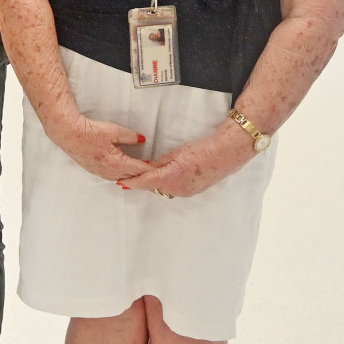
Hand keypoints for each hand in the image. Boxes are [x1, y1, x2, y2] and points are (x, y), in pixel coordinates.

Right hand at [43, 113, 152, 181]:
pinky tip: (122, 171)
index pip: (138, 169)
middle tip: (152, 173)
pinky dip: (120, 175)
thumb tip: (142, 140)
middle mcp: (108, 171)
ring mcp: (100, 172)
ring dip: (130, 176)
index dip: (149, 169)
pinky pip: (111, 177)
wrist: (68, 133)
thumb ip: (131, 137)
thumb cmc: (88, 132)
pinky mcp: (94, 170)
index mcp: (115, 163)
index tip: (158, 169)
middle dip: (142, 175)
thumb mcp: (114, 131)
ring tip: (140, 173)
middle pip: (130, 177)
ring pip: (120, 179)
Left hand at [119, 125, 255, 198]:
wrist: (223, 156)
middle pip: (153, 187)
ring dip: (156, 183)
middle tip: (132, 176)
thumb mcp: (175, 153)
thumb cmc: (200, 151)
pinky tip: (169, 176)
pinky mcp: (191, 192)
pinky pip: (174, 189)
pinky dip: (168, 184)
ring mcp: (184, 192)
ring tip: (152, 174)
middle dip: (144, 181)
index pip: (145, 181)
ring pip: (163, 189)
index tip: (121, 183)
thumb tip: (145, 169)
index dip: (132, 182)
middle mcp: (176, 188)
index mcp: (170, 177)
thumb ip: (158, 163)